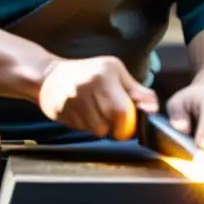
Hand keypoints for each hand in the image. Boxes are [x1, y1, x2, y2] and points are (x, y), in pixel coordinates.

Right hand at [38, 57, 158, 140]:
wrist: (50, 76)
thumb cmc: (88, 73)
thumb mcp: (115, 72)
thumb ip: (136, 91)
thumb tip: (153, 108)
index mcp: (105, 74)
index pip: (122, 111)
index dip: (128, 123)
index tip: (128, 122)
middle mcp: (87, 85)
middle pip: (110, 123)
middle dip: (115, 126)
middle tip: (110, 117)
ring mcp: (72, 99)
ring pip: (97, 130)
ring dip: (100, 126)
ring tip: (94, 112)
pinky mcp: (61, 111)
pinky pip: (82, 130)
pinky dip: (86, 126)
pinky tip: (81, 112)